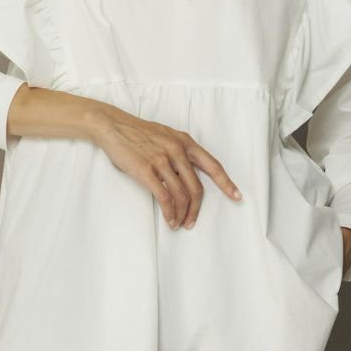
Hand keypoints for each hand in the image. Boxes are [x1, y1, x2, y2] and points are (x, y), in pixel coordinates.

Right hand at [91, 105, 241, 229]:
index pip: (212, 165)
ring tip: (178, 224)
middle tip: (192, 222)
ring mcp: (162, 160)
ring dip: (182, 214)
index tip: (237, 196)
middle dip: (196, 209)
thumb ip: (179, 152)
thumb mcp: (166, 136)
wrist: (113, 126)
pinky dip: (169, 213)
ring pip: (181, 195)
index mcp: (185, 142)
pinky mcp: (146, 170)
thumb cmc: (139, 133)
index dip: (226, 183)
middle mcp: (177, 150)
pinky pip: (164, 197)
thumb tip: (186, 176)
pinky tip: (169, 219)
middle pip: (196, 187)